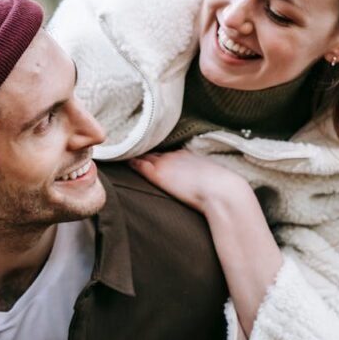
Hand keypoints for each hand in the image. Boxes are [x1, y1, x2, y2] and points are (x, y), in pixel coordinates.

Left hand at [128, 150, 250, 212]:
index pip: (165, 153)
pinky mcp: (158, 174)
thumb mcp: (212, 180)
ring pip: (142, 155)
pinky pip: (136, 164)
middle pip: (151, 151)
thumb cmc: (223, 190)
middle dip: (140, 151)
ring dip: (131, 154)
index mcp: (186, 155)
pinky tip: (115, 157)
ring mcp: (165, 163)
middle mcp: (173, 155)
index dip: (155, 154)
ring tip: (116, 150)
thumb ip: (202, 180)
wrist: (223, 191)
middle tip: (125, 148)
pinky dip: (126, 160)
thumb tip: (205, 190)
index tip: (146, 155)